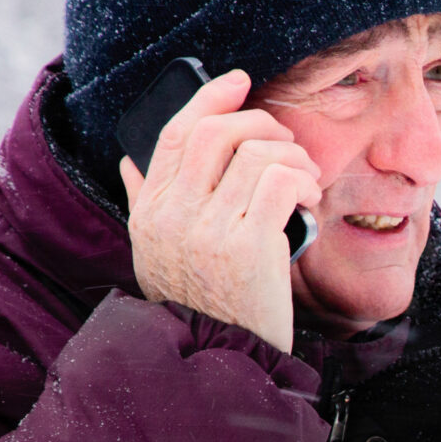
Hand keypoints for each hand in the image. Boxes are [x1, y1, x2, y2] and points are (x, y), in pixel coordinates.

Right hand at [118, 66, 318, 353]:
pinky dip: (303, 180)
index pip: (176, 131)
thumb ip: (145, 203)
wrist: (219, 359)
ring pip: (256, 152)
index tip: (239, 82)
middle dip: (261, 124)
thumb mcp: (156, 254)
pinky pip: (281, 182)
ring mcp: (208, 229)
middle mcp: (172, 215)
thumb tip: (129, 161)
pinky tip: (310, 199)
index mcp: (150, 211)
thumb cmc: (199, 304)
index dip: (210, 97)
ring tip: (305, 179)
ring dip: (293, 156)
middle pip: (217, 131)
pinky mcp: (248, 246)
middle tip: (287, 145)